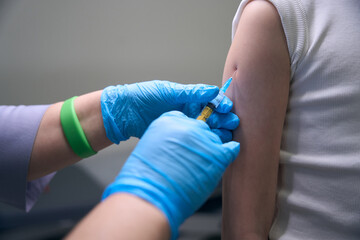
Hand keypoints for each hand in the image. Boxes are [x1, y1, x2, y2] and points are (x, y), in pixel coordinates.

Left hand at [101, 80, 236, 142]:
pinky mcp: (178, 136)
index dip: (221, 104)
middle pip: (212, 116)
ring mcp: (184, 124)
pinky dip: (204, 141)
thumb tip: (212, 90)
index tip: (227, 109)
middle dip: (224, 119)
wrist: (125, 112)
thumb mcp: (168, 91)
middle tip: (232, 124)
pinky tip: (211, 144)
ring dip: (217, 131)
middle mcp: (189, 110)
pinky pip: (194, 138)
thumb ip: (191, 93)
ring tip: (226, 135)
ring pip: (206, 128)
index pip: (211, 101)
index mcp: (188, 97)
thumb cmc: (145, 96)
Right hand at [103, 111, 239, 238]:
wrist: (149, 195)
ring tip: (203, 164)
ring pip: (216, 138)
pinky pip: (230, 148)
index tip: (187, 143)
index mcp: (169, 120)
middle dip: (200, 141)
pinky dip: (230, 151)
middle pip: (203, 128)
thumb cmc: (146, 176)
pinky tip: (226, 155)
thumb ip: (166, 139)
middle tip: (194, 157)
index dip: (188, 133)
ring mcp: (204, 138)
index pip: (187, 120)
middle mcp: (188, 125)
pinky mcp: (217, 154)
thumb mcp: (149, 147)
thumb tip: (179, 144)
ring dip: (212, 149)